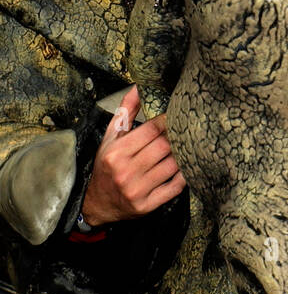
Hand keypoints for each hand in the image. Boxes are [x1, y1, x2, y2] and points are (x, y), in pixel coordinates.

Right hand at [81, 84, 185, 226]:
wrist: (97, 204)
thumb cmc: (106, 166)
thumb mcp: (110, 138)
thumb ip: (125, 112)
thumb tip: (137, 87)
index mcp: (116, 153)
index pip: (151, 130)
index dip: (166, 122)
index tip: (175, 117)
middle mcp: (125, 172)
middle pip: (164, 147)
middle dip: (176, 138)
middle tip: (184, 131)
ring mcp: (137, 190)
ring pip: (172, 166)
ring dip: (182, 156)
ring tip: (185, 147)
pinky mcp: (147, 206)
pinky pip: (174, 188)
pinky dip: (183, 177)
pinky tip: (184, 168)